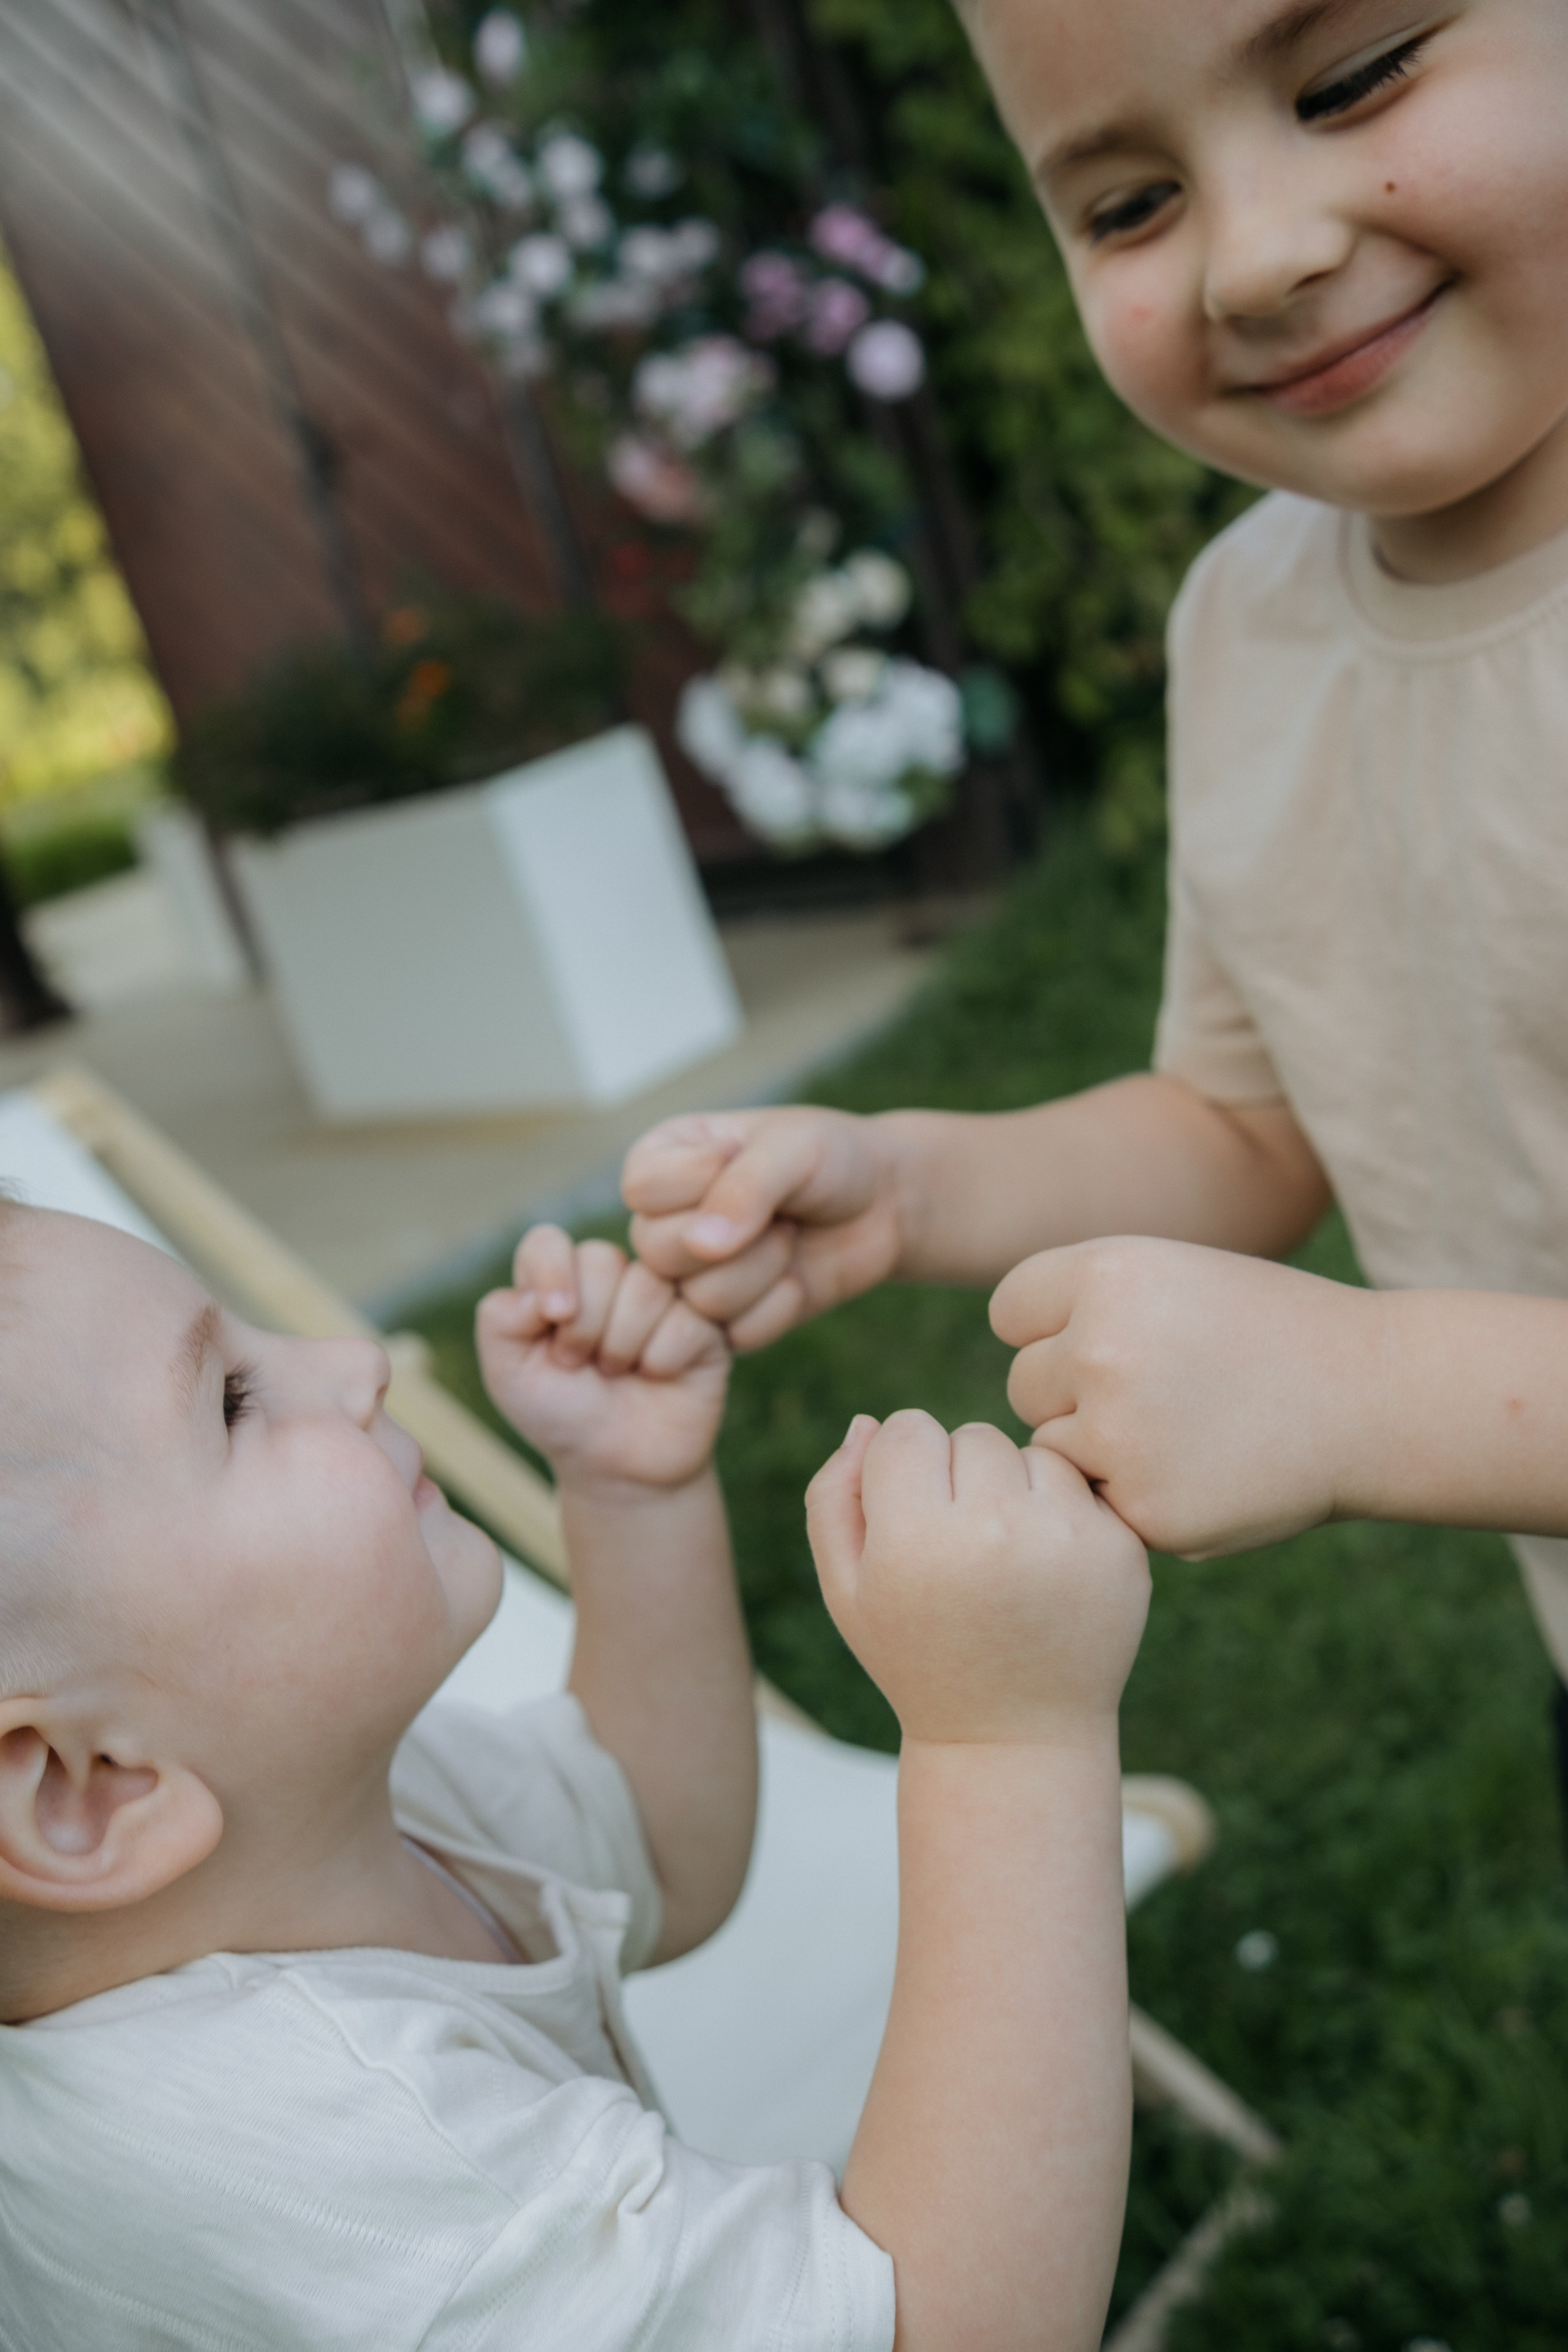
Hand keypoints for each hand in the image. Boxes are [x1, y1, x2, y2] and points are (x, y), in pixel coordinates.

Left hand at [476, 1228, 728, 1498]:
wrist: (615, 1467)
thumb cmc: (560, 1415)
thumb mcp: (508, 1373)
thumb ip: (501, 1319)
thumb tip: (539, 1288)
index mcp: (559, 1280)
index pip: (547, 1243)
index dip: (550, 1272)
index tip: (552, 1317)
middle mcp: (611, 1279)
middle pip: (601, 1258)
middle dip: (585, 1324)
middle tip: (583, 1364)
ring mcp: (660, 1297)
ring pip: (645, 1286)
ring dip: (622, 1344)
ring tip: (618, 1372)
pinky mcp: (702, 1322)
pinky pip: (685, 1318)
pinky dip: (661, 1358)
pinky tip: (656, 1376)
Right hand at [621, 1107, 902, 1349]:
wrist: (882, 1206)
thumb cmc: (831, 1159)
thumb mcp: (793, 1150)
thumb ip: (745, 1188)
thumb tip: (702, 1247)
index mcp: (661, 1163)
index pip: (642, 1188)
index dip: (698, 1181)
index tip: (746, 1158)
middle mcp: (663, 1222)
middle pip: (659, 1251)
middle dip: (740, 1236)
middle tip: (781, 1213)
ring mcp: (689, 1278)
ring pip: (696, 1300)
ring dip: (763, 1271)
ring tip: (789, 1239)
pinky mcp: (723, 1323)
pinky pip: (734, 1336)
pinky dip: (777, 1308)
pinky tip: (796, 1280)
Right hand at [806, 1411, 1148, 1744]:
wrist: (1014, 1737)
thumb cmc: (917, 1655)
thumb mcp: (847, 1591)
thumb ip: (834, 1498)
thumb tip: (870, 1422)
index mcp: (919, 1540)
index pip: (907, 1429)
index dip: (901, 1470)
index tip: (909, 1520)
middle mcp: (998, 1531)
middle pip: (972, 1434)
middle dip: (960, 1476)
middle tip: (960, 1549)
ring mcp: (1069, 1540)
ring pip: (1031, 1453)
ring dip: (1015, 1488)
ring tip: (1004, 1558)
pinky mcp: (1121, 1550)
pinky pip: (1082, 1486)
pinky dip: (1062, 1513)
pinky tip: (1046, 1570)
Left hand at [992, 1237, 1377, 1557]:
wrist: (1372, 1398)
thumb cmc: (1260, 1331)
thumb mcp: (1168, 1276)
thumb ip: (1075, 1303)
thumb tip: (997, 1360)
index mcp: (1106, 1274)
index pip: (1011, 1314)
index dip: (1057, 1329)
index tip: (1119, 1337)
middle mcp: (1103, 1348)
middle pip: (1023, 1385)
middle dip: (1073, 1394)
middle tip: (1164, 1390)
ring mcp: (1122, 1435)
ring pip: (1049, 1449)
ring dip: (1095, 1449)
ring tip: (1182, 1429)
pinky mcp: (1146, 1509)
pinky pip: (1095, 1504)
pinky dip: (1134, 1496)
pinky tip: (1200, 1471)